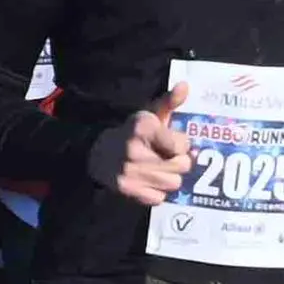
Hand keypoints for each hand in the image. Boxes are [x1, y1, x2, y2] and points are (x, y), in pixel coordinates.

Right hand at [94, 86, 191, 204]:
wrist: (98, 153)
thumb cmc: (132, 133)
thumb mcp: (149, 115)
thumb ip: (169, 102)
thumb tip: (185, 85)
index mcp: (143, 126)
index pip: (182, 145)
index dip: (182, 144)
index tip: (173, 142)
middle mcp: (134, 148)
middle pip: (182, 166)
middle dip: (180, 162)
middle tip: (169, 157)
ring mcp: (129, 170)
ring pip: (173, 183)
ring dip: (170, 177)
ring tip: (160, 168)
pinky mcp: (126, 189)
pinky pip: (159, 198)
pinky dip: (158, 192)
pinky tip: (149, 180)